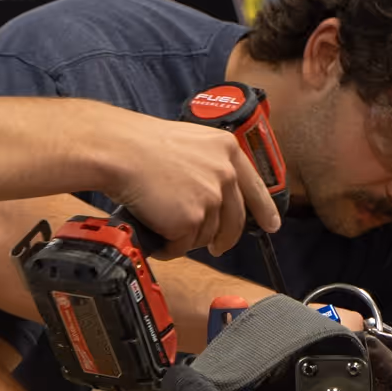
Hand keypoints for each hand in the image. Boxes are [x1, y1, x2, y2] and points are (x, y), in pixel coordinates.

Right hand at [108, 116, 279, 257]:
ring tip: (163, 222)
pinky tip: (156, 231)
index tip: (272, 225)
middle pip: (235, 220)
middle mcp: (225, 174)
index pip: (255, 186)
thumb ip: (209, 165)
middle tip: (217, 248)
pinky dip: (169, 246)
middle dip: (225, 238)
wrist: (119, 151)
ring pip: (206, 235)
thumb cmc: (140, 144)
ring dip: (186, 237)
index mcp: (226, 150)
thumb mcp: (189, 142)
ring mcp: (210, 198)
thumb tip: (213, 194)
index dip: (265, 210)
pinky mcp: (192, 219)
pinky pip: (183, 246)